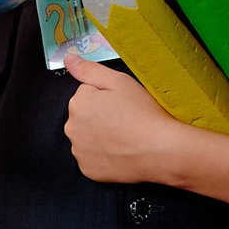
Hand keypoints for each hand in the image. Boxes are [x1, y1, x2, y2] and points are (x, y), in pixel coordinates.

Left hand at [62, 50, 189, 183]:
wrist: (160, 150)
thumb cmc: (143, 113)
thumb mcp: (119, 81)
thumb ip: (89, 69)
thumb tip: (68, 58)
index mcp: (77, 103)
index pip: (87, 94)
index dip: (108, 97)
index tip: (123, 104)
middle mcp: (72, 128)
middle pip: (85, 116)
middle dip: (100, 116)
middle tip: (126, 120)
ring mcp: (79, 151)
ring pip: (88, 138)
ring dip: (101, 136)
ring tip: (125, 137)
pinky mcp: (88, 170)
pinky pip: (93, 159)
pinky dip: (104, 156)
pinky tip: (121, 152)